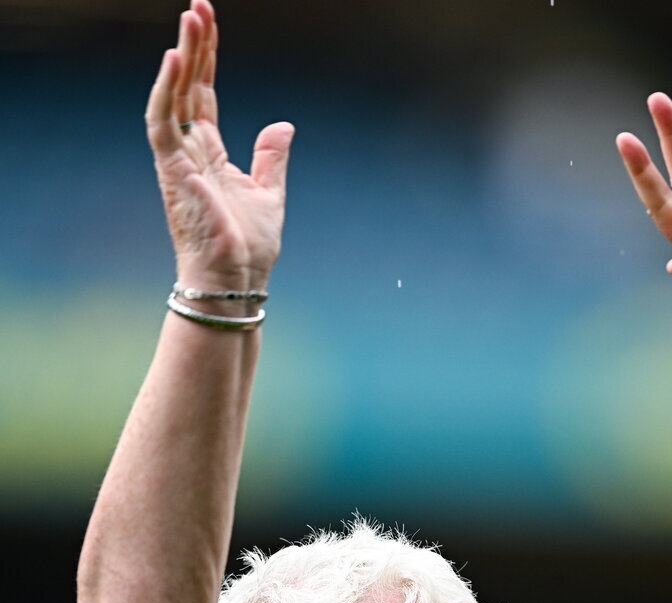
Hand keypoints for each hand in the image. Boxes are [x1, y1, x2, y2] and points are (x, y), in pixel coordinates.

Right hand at [145, 0, 293, 291]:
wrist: (237, 278)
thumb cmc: (249, 247)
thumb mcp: (269, 193)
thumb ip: (270, 157)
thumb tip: (282, 124)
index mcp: (212, 154)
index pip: (204, 94)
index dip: (207, 58)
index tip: (209, 21)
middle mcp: (191, 151)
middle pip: (188, 86)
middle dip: (194, 45)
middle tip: (197, 4)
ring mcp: (179, 160)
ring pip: (174, 95)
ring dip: (182, 55)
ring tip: (190, 16)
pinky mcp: (172, 170)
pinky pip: (162, 121)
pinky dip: (166, 89)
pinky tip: (176, 58)